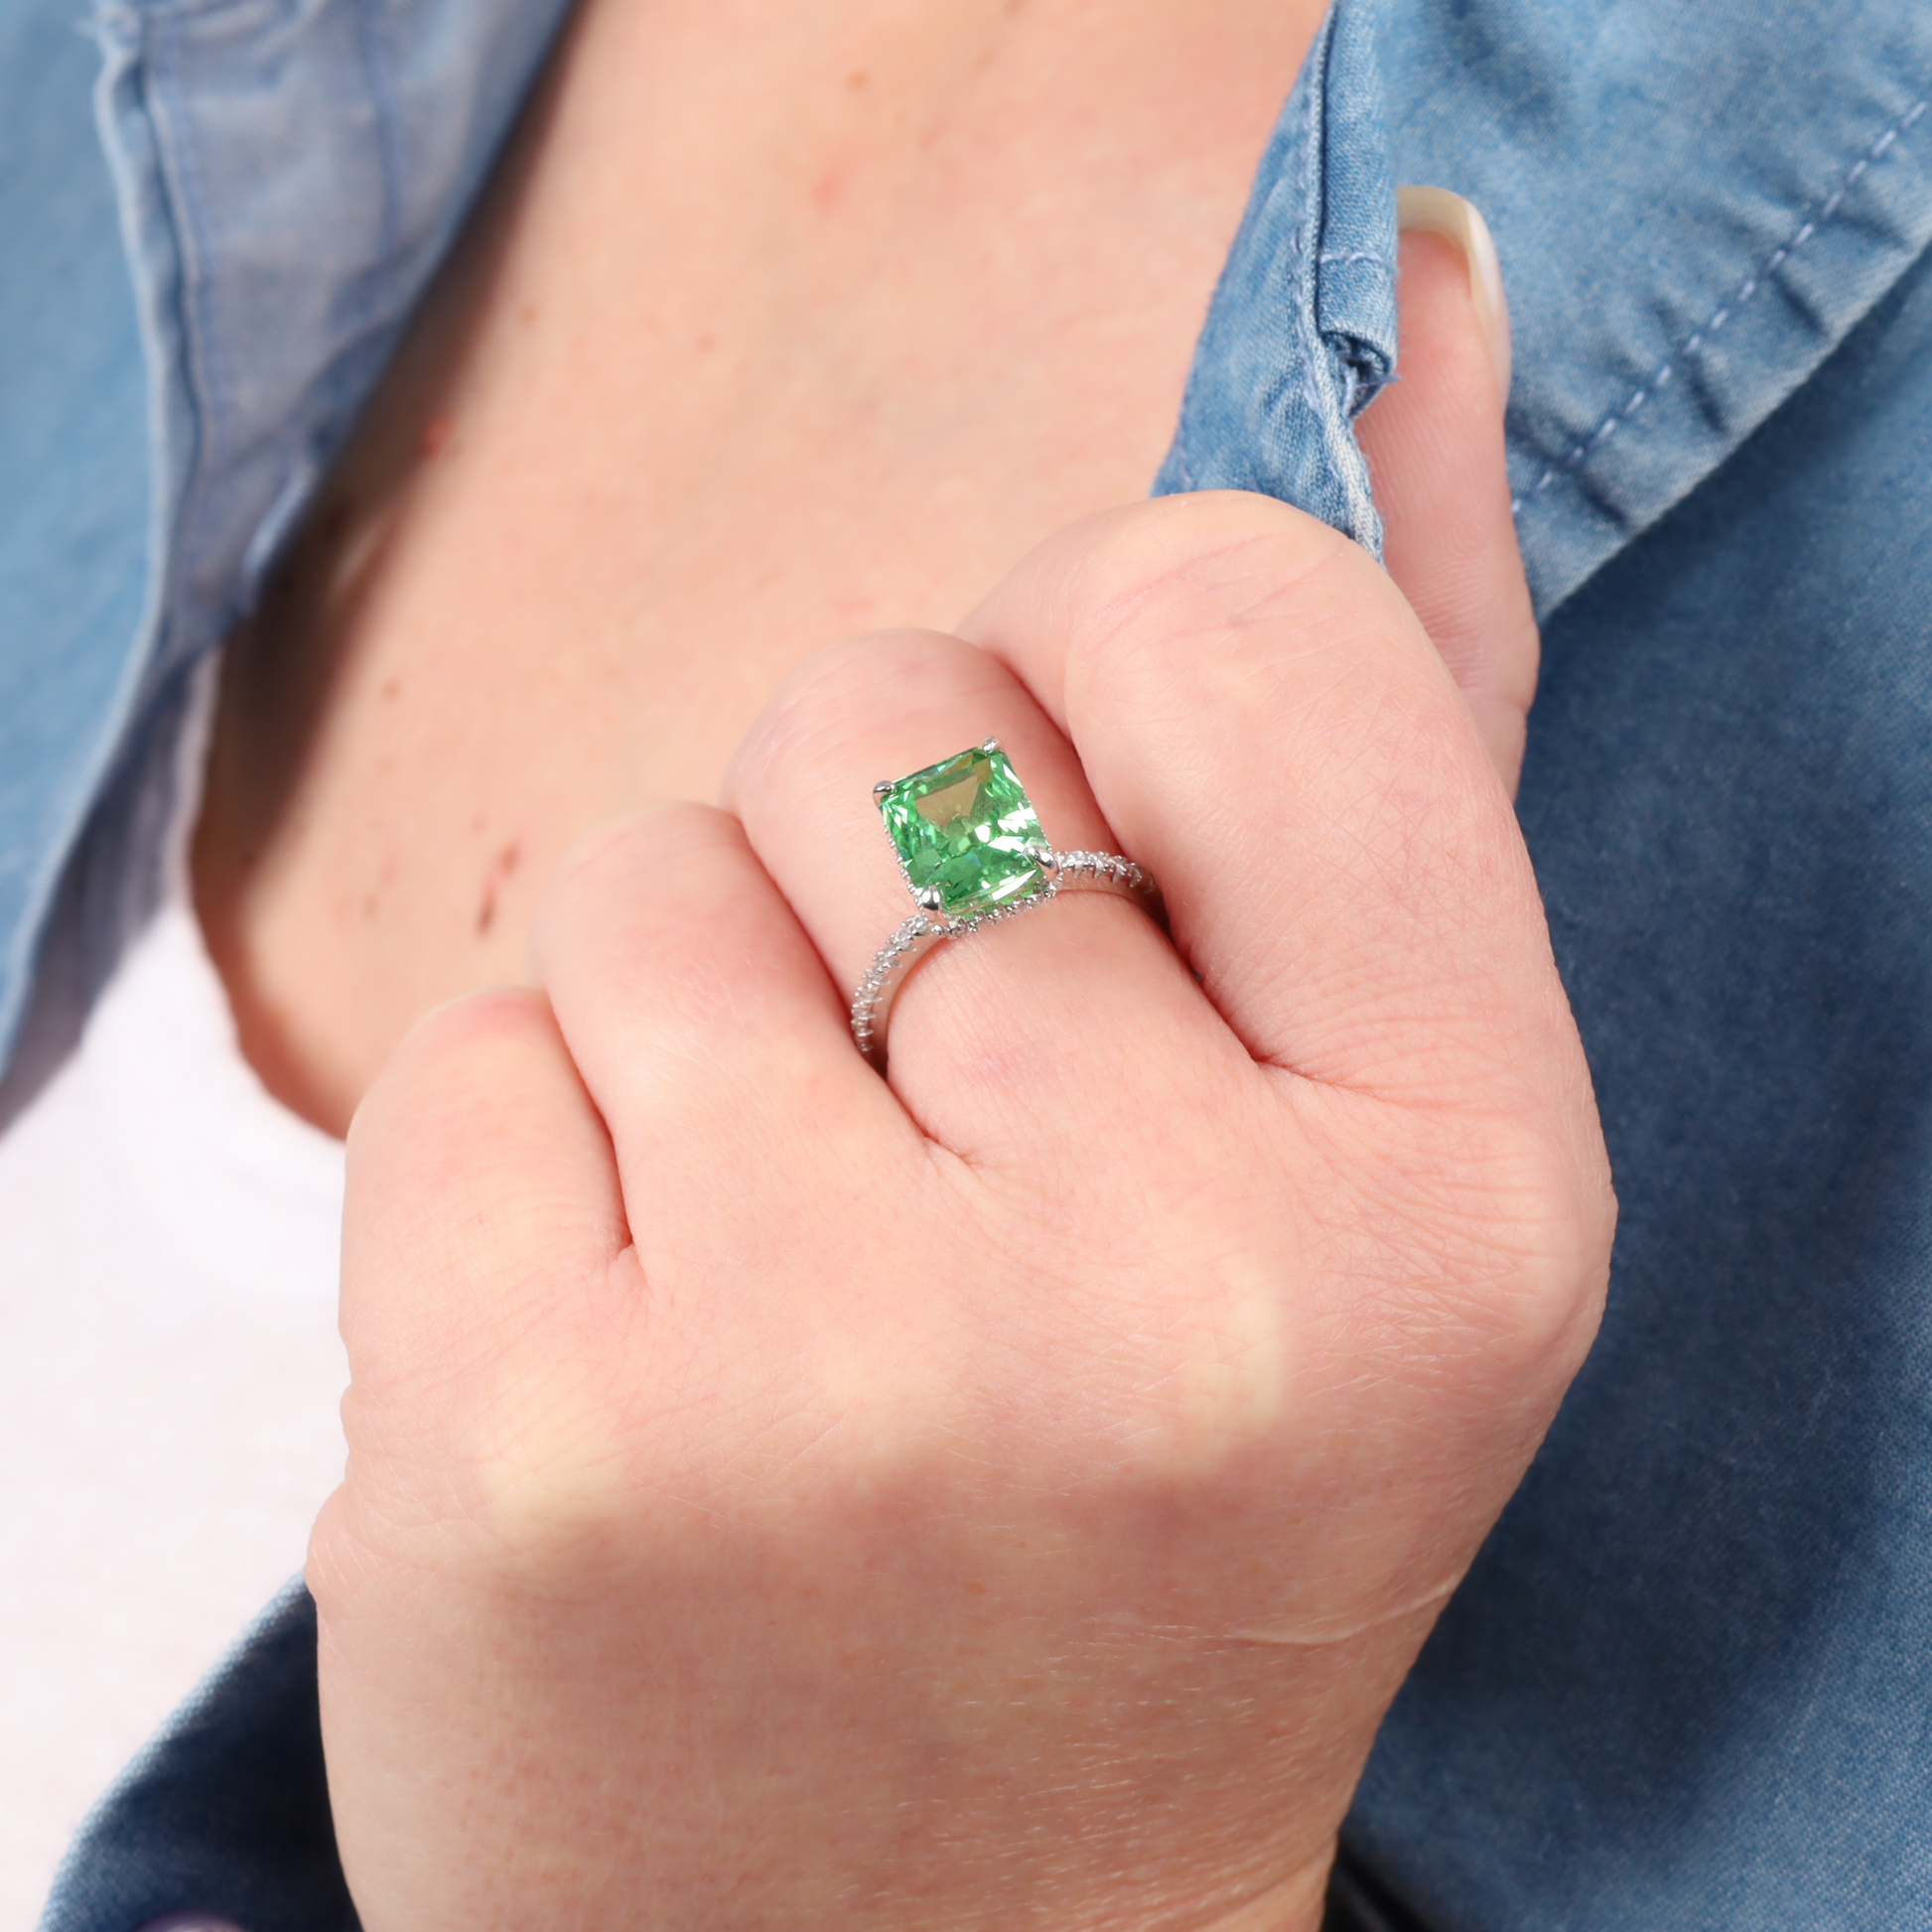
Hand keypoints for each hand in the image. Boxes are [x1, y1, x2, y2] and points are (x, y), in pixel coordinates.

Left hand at [309, 219, 1610, 1930]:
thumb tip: (1422, 294)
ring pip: (644, 871)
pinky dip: (516, 1162)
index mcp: (1461, 1185)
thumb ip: (1388, 724)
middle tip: (946, 1168)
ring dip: (690, 1026)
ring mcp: (835, 1376)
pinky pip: (457, 1047)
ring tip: (792, 1294)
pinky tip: (632, 1370)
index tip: (1098, 851)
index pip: (1226, 608)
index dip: (1108, 669)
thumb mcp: (1361, 1155)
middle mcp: (1180, 1288)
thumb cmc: (1160, 1527)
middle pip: (890, 709)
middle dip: (878, 872)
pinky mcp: (532, 1452)